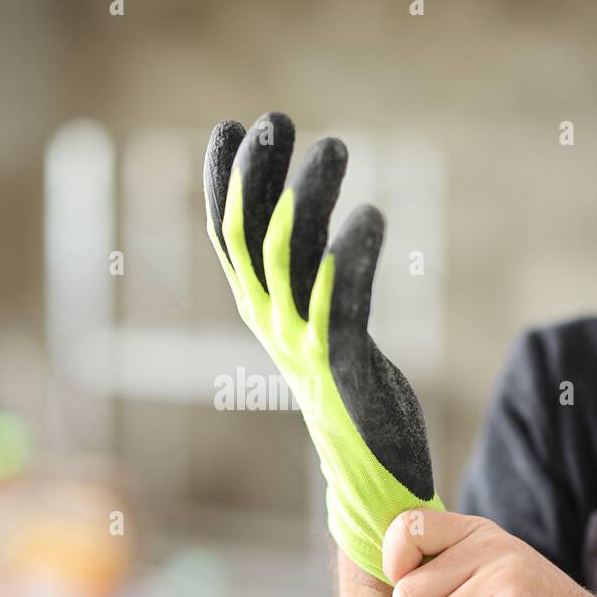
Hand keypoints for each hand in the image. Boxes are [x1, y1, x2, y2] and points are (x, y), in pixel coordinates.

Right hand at [203, 110, 442, 582]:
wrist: (372, 475)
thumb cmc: (353, 394)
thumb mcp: (321, 327)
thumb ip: (311, 278)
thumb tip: (309, 218)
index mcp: (262, 311)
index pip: (229, 237)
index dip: (224, 181)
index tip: (229, 127)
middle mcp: (272, 323)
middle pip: (249, 237)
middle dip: (257, 175)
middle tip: (275, 122)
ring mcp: (303, 345)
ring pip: (291, 259)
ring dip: (308, 198)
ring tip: (334, 146)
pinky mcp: (343, 365)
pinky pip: (341, 302)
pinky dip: (352, 256)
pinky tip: (372, 215)